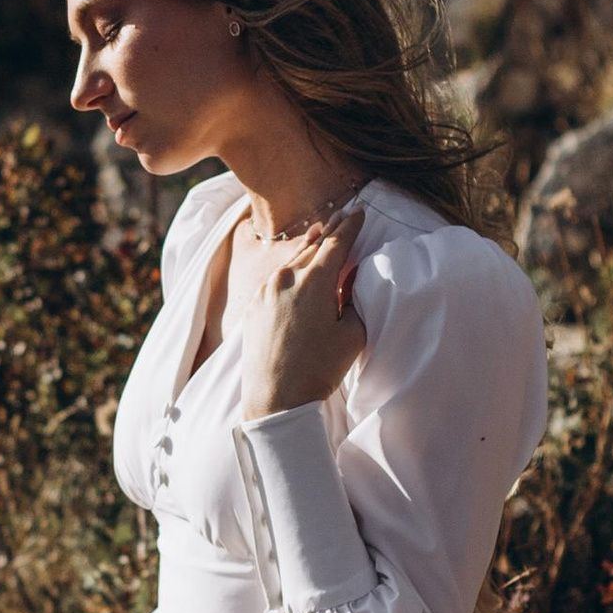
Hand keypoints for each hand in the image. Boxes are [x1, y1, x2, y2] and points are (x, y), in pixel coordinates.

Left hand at [239, 224, 365, 420]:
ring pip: (291, 261)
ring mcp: (265, 291)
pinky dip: (290, 268)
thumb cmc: (319, 369)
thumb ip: (354, 300)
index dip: (350, 227)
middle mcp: (285, 279)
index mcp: (314, 281)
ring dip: (307, 247)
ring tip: (317, 232)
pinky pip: (276, 279)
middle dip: (328, 231)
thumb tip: (350, 283)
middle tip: (340, 215)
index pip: (337, 244)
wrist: (276, 399)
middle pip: (311, 246)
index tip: (359, 213)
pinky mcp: (253, 306)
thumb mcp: (352, 334)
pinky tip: (295, 267)